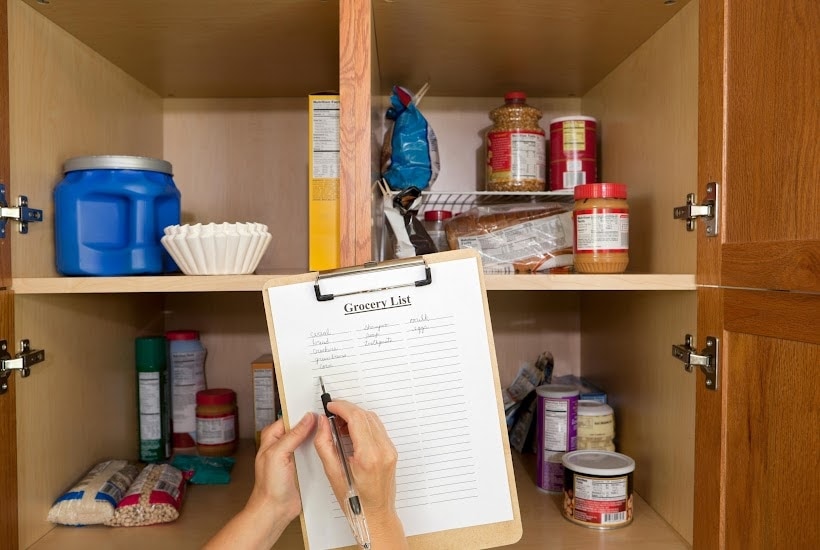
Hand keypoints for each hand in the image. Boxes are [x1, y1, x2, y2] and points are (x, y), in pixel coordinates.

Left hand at [204, 412, 317, 548]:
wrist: (275, 510)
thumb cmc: (269, 486)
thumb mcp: (278, 454)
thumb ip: (293, 435)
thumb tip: (307, 419)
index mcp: (272, 438)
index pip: (289, 419)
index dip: (302, 414)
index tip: (316, 410)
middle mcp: (282, 445)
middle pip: (299, 428)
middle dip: (312, 424)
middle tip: (325, 420)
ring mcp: (292, 456)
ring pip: (307, 441)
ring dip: (316, 438)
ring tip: (329, 432)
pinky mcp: (301, 467)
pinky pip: (311, 454)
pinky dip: (319, 451)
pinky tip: (327, 449)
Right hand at [314, 400, 406, 547]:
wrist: (376, 515)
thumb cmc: (355, 501)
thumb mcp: (333, 473)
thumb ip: (325, 444)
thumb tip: (322, 423)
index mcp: (369, 456)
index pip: (356, 418)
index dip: (341, 407)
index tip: (330, 406)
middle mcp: (383, 450)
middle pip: (365, 416)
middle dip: (347, 410)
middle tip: (331, 415)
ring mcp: (390, 450)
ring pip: (372, 420)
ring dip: (355, 416)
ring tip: (339, 424)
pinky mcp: (391, 451)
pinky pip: (377, 429)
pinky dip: (363, 424)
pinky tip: (351, 432)